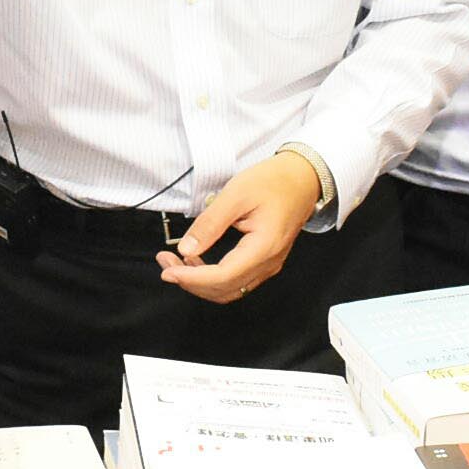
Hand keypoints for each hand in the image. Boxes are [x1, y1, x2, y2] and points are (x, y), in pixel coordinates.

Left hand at [156, 150, 321, 303]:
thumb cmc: (274, 181)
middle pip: (224, 290)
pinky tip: (196, 260)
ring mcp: (268, 265)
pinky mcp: (265, 261)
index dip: (191, 278)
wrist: (303, 178)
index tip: (169, 270)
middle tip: (165, 263)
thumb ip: (210, 224)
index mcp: (264, 247)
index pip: (222, 277)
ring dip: (199, 281)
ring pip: (229, 289)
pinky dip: (212, 277)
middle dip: (190, 282)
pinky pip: (236, 280)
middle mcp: (268, 263)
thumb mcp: (236, 194)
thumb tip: (186, 249)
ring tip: (175, 262)